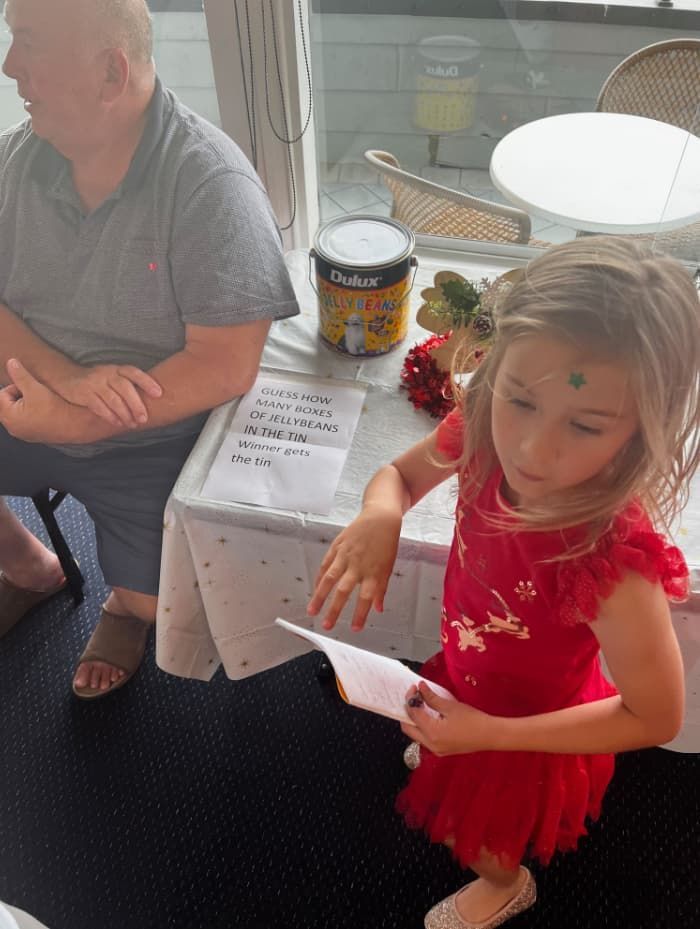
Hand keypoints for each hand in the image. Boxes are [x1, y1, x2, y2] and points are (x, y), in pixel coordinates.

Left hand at [0, 358, 80, 442]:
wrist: (76, 425)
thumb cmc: (55, 409)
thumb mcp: (35, 388)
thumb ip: (19, 375)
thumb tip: (10, 362)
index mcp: (9, 416)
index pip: (2, 394)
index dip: (16, 387)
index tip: (30, 387)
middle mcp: (13, 428)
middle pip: (8, 404)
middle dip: (19, 396)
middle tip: (36, 394)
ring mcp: (23, 434)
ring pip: (18, 412)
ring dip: (26, 405)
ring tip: (42, 403)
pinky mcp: (33, 436)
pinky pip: (27, 421)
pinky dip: (33, 414)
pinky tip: (45, 412)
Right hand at [57, 364, 161, 427]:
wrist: (66, 377)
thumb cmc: (99, 382)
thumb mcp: (113, 378)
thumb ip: (129, 386)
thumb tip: (152, 402)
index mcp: (117, 369)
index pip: (134, 373)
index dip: (147, 382)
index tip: (159, 394)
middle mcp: (106, 373)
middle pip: (124, 387)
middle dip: (136, 404)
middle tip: (144, 419)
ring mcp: (94, 382)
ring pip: (112, 398)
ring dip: (124, 413)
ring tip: (131, 424)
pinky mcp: (83, 393)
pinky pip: (98, 405)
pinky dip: (109, 416)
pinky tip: (117, 423)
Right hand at [307, 503, 401, 630]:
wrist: (380, 518)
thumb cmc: (386, 543)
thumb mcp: (387, 567)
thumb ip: (381, 589)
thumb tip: (378, 608)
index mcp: (373, 572)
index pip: (366, 598)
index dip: (360, 614)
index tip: (355, 628)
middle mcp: (358, 565)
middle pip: (344, 591)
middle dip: (334, 610)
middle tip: (326, 625)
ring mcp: (345, 556)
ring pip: (329, 579)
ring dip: (319, 596)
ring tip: (311, 611)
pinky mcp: (337, 547)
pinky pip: (325, 566)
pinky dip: (319, 579)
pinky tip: (315, 590)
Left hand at [400, 682, 493, 754]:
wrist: (490, 735)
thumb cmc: (472, 720)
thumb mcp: (450, 706)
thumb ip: (431, 698)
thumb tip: (420, 687)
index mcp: (431, 733)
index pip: (412, 714)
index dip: (410, 698)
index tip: (414, 687)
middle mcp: (430, 744)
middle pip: (408, 728)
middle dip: (407, 712)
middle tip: (413, 697)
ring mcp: (436, 750)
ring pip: (416, 735)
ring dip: (415, 720)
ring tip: (420, 704)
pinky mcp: (442, 750)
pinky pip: (425, 739)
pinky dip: (423, 727)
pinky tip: (429, 716)